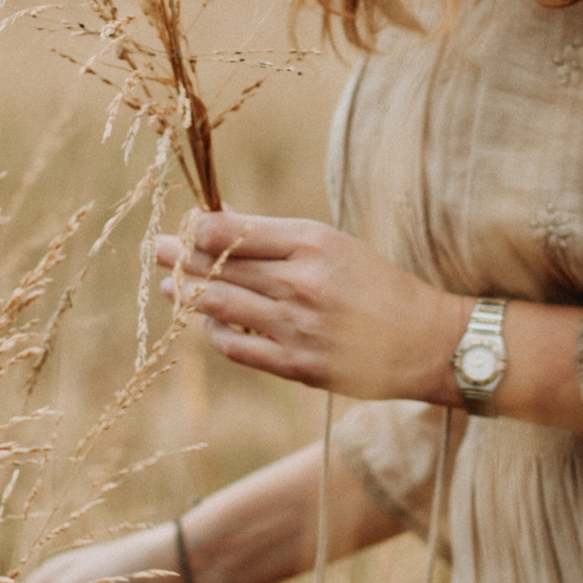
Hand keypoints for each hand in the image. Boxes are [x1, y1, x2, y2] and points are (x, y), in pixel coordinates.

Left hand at [155, 211, 465, 403]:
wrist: (426, 342)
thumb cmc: (378, 286)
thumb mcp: (334, 246)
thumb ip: (274, 236)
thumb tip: (218, 217)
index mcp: (314, 243)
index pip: (231, 232)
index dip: (198, 229)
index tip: (186, 227)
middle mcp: (302, 282)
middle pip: (219, 267)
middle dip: (180, 258)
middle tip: (156, 250)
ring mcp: (297, 327)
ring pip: (220, 307)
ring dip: (188, 295)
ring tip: (171, 287)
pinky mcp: (297, 366)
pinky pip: (236, 347)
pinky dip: (217, 333)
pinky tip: (212, 325)